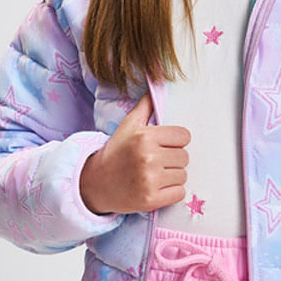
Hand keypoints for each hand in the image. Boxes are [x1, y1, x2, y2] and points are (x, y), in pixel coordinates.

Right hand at [80, 92, 190, 214]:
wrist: (95, 183)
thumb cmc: (116, 152)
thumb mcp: (128, 125)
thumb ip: (146, 105)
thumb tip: (157, 80)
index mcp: (145, 137)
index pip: (184, 137)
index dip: (175, 142)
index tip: (163, 146)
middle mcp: (148, 157)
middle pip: (185, 157)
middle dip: (173, 160)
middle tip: (155, 162)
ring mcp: (149, 180)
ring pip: (183, 175)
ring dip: (172, 176)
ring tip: (154, 175)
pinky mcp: (150, 200)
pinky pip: (179, 193)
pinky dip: (171, 192)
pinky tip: (156, 188)